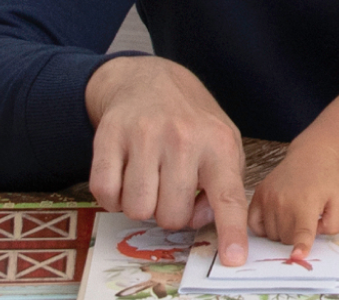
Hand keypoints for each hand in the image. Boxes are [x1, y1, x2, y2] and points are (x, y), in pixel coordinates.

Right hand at [85, 55, 250, 265]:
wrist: (148, 80)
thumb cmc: (191, 120)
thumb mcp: (223, 142)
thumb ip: (222, 182)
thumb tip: (203, 219)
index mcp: (218, 144)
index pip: (227, 196)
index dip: (230, 231)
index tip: (233, 259)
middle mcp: (183, 139)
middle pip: (171, 216)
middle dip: (169, 214)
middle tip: (170, 191)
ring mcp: (144, 137)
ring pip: (137, 209)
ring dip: (140, 206)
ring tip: (148, 182)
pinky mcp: (109, 137)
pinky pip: (105, 193)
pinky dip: (111, 199)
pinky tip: (124, 179)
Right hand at [248, 144, 338, 262]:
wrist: (311, 158)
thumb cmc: (327, 183)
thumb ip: (332, 225)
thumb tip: (310, 238)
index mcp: (306, 202)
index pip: (303, 230)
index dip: (301, 245)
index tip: (297, 256)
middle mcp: (283, 200)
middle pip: (286, 239)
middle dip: (296, 236)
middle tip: (306, 218)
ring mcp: (268, 197)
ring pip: (271, 235)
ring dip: (282, 232)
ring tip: (294, 213)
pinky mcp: (258, 195)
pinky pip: (254, 225)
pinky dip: (264, 227)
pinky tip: (276, 217)